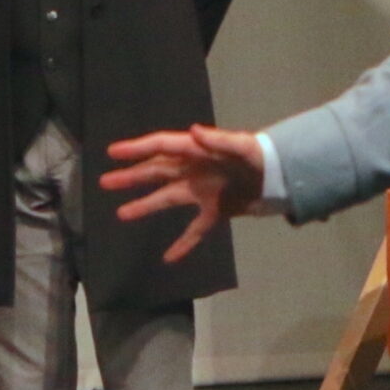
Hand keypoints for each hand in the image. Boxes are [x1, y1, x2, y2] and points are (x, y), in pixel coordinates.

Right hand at [99, 123, 267, 263]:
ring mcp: (203, 192)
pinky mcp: (216, 211)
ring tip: (122, 214)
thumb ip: (218, 140)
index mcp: (197, 151)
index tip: (112, 153)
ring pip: (167, 199)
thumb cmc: (262, 156)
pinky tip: (168, 258)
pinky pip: (195, 229)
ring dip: (146, 206)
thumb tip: (193, 132)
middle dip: (131, 177)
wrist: (284, 177)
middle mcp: (194, 170)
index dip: (136, 149)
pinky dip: (183, 244)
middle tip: (105, 182)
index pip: (160, 147)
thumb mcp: (242, 146)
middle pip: (157, 172)